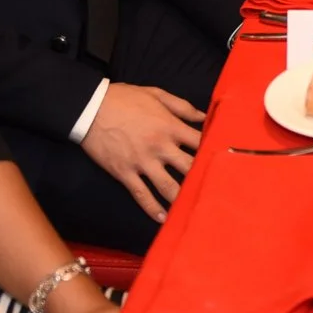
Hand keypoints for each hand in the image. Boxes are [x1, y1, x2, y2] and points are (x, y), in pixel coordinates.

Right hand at [79, 83, 206, 221]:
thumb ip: (182, 106)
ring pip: (168, 186)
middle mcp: (160, 146)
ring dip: (181, 199)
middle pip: (189, 168)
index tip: (222, 159)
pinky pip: (141, 194)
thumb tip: (204, 116)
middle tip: (216, 190)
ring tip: (194, 210)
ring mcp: (142, 162)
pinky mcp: (125, 172)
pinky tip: (162, 218)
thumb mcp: (156, 94)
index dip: (213, 150)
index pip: (200, 142)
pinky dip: (152, 208)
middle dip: (203, 178)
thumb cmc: (124, 98)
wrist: (90, 108)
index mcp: (170, 126)